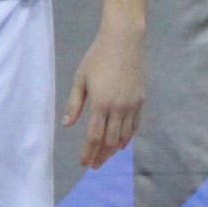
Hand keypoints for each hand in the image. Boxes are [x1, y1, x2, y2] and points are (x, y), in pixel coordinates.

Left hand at [63, 19, 145, 168]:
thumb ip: (74, 104)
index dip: (88, 152)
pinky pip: (135, 126)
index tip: (83, 163)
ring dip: (114, 150)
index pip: (94, 137)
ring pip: (124, 136)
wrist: (124, 40)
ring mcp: (132, 105)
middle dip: (101, 156)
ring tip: (105, 157)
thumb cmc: (98, 57)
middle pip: (110, 141)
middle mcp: (118, 108)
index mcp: (101, 104)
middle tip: (93, 165)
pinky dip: (128, 137)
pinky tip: (121, 144)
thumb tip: (67, 125)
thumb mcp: (80, 79)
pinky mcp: (141, 100)